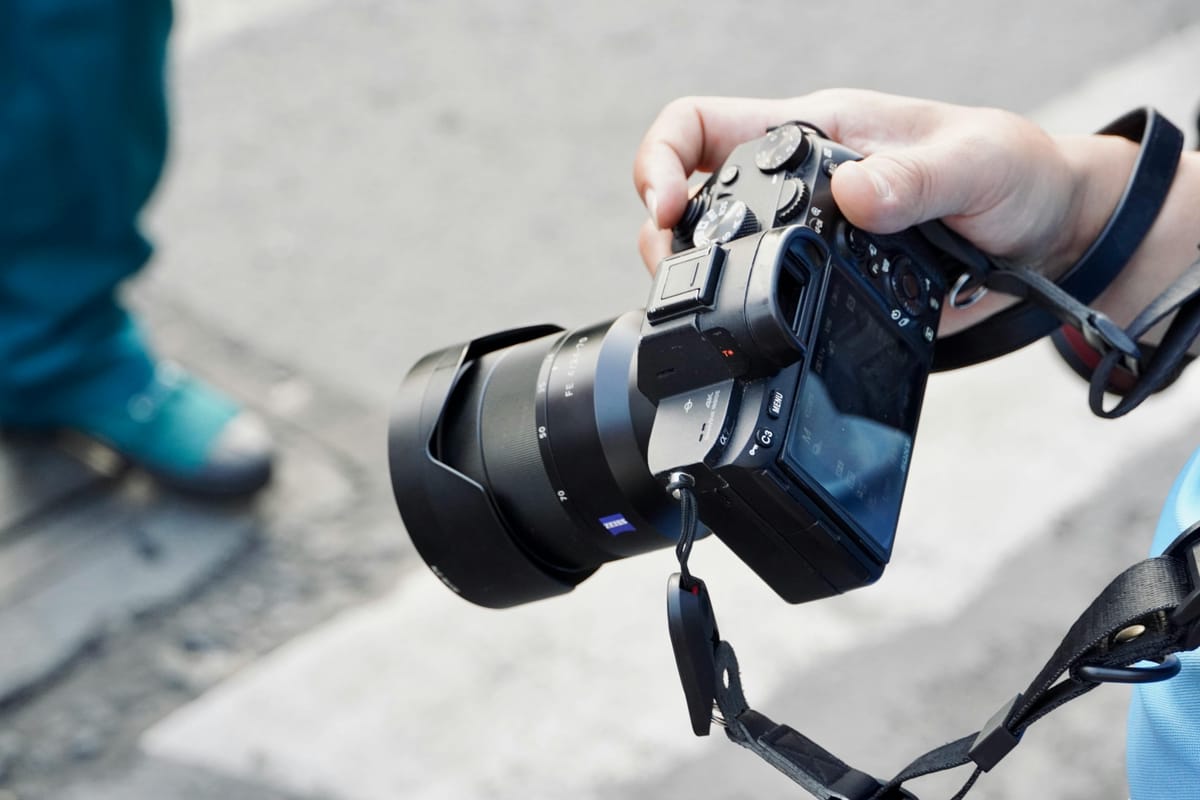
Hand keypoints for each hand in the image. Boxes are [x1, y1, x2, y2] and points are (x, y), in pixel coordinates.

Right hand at [632, 90, 1164, 333]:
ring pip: (713, 257)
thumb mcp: (974, 165)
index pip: (701, 124)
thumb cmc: (1014, 176)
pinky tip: (750, 337)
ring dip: (693, 282)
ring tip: (704, 308)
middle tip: (675, 274)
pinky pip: (757, 302)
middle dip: (662, 236)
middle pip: (688, 199)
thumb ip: (916, 178)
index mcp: (815, 133)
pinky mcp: (818, 289)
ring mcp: (802, 241)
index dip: (663, 158)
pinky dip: (738, 319)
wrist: (1046, 239)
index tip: (668, 204)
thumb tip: (854, 194)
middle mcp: (797, 187)